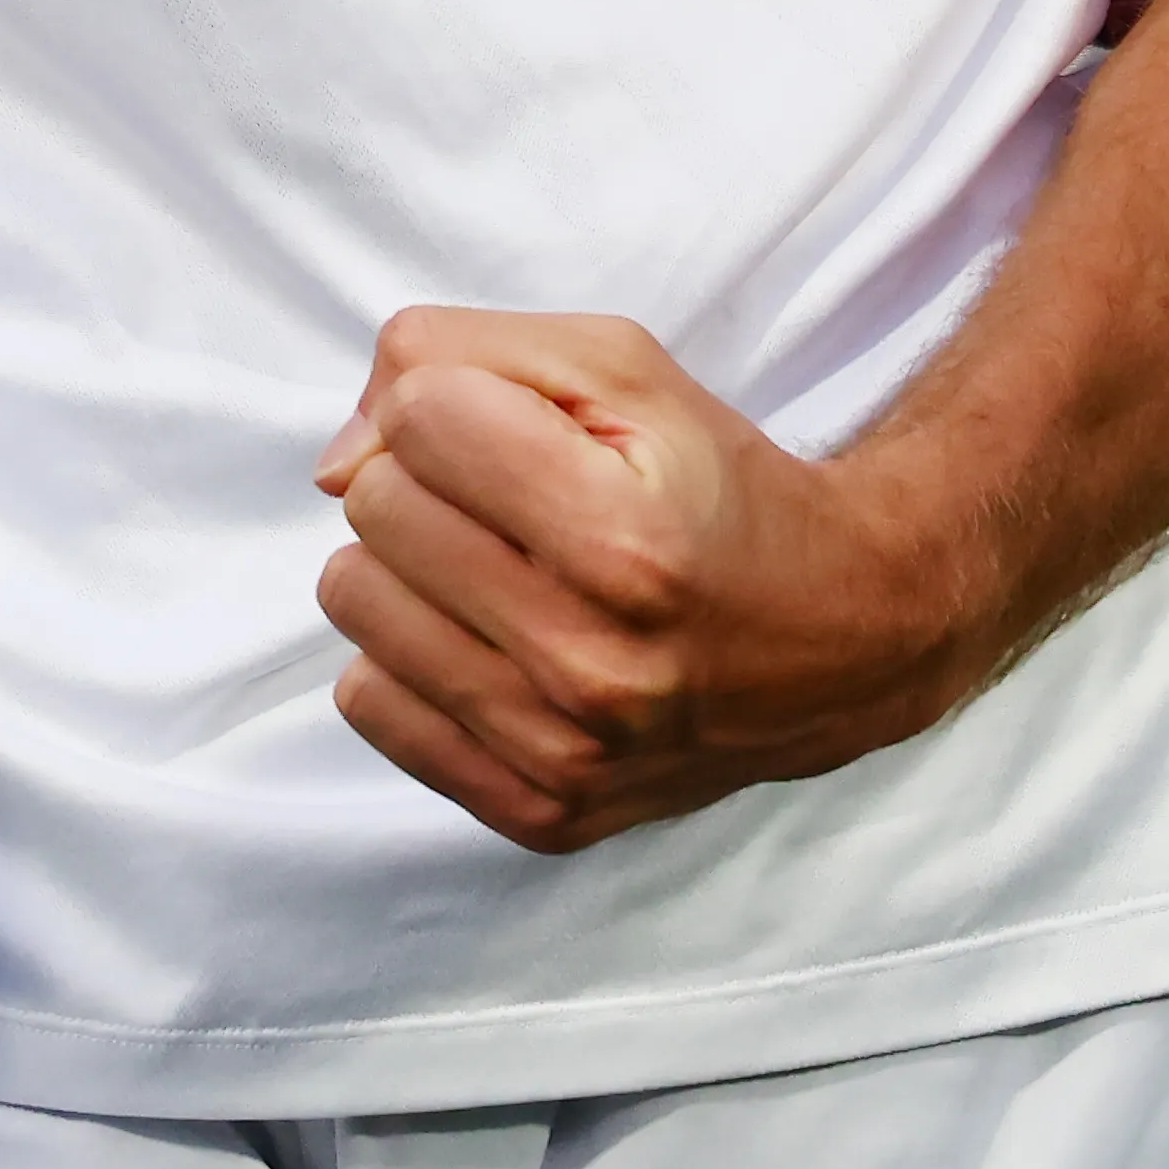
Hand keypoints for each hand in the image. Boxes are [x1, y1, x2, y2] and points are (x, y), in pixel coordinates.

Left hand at [308, 309, 984, 854]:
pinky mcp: (539, 813)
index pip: (420, 420)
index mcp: (625, 541)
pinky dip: (412, 656)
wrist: (837, 636)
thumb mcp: (616, 367)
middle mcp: (592, 665)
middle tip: (515, 503)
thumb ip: (454, 355)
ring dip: (411, 568)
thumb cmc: (712, 485)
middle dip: (431, 479)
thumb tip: (332, 461)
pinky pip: (369, 702)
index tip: (519, 430)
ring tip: (500, 569)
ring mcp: (563, 755)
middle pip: (375, 508)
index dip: (460, 403)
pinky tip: (493, 641)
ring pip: (355, 602)